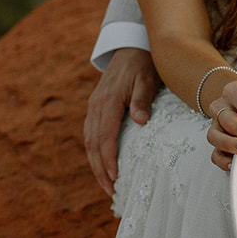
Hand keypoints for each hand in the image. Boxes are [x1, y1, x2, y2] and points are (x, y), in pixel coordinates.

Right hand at [86, 48, 162, 195]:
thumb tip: (140, 121)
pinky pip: (91, 134)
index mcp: (108, 102)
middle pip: (93, 144)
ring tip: (107, 185)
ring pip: (89, 141)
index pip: (105, 136)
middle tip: (111, 191)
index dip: (108, 159)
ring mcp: (93, 107)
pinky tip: (102, 165)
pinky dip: (95, 152)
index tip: (115, 177)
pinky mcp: (96, 108)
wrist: (131, 46)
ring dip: (96, 164)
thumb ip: (142, 100)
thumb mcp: (147, 79)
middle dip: (100, 169)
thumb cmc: (144, 64)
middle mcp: (96, 106)